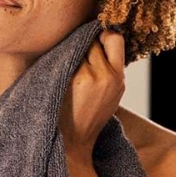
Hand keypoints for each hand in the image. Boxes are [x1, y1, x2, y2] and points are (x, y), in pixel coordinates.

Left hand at [59, 26, 125, 158]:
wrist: (71, 142)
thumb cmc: (88, 117)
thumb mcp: (111, 95)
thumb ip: (110, 71)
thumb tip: (100, 40)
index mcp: (118, 78)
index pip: (115, 38)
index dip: (104, 34)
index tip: (94, 39)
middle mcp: (107, 75)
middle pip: (94, 39)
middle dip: (84, 43)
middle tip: (74, 55)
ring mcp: (90, 76)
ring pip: (78, 46)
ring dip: (71, 51)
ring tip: (65, 68)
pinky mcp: (73, 79)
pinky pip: (66, 56)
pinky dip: (61, 59)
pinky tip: (57, 72)